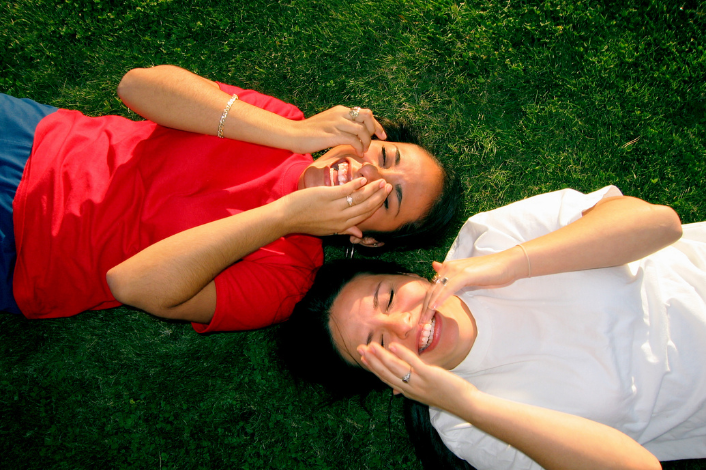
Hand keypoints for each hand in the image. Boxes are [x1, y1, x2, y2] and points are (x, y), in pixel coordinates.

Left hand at [281, 177, 391, 237]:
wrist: (287, 218)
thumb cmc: (306, 223)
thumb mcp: (327, 230)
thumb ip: (345, 230)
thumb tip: (359, 234)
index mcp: (343, 226)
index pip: (365, 215)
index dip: (377, 205)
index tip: (384, 196)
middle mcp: (342, 218)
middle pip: (366, 206)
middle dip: (379, 196)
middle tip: (388, 186)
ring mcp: (335, 207)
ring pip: (359, 198)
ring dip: (372, 189)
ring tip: (380, 180)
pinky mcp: (328, 196)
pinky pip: (347, 190)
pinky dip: (356, 185)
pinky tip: (363, 179)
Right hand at [289, 106, 386, 154]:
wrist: (292, 133)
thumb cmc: (308, 133)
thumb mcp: (328, 124)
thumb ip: (341, 126)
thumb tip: (354, 134)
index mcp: (340, 110)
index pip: (365, 113)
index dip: (376, 124)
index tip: (382, 135)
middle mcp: (340, 114)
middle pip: (367, 117)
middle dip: (374, 130)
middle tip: (373, 143)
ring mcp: (336, 123)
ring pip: (362, 129)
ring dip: (366, 142)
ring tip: (362, 150)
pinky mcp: (332, 134)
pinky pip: (353, 139)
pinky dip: (359, 147)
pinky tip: (357, 153)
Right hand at [358, 342, 474, 412]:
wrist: (465, 404)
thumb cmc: (447, 396)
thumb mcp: (424, 394)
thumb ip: (410, 388)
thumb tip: (395, 390)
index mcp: (407, 392)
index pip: (386, 378)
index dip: (373, 368)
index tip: (363, 358)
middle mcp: (410, 388)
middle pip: (386, 373)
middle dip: (372, 360)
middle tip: (360, 348)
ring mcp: (419, 382)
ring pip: (396, 368)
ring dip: (382, 356)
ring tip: (372, 345)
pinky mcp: (429, 376)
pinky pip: (413, 364)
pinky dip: (402, 354)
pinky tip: (393, 345)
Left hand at [419, 248, 526, 323]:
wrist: (508, 265)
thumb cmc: (491, 272)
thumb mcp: (468, 277)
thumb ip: (453, 279)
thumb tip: (436, 269)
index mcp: (448, 268)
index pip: (433, 288)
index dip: (426, 303)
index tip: (422, 318)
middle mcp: (449, 267)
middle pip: (431, 290)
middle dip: (424, 307)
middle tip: (420, 323)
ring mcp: (456, 269)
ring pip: (437, 290)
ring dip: (429, 307)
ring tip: (424, 321)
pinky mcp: (464, 274)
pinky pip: (448, 288)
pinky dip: (440, 299)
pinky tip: (434, 309)